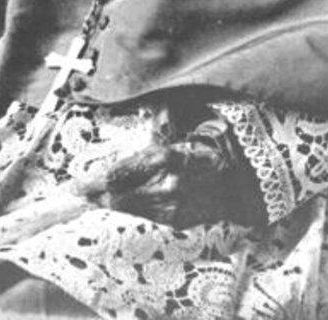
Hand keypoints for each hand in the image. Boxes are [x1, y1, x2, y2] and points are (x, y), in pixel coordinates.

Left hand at [76, 115, 265, 228]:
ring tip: (89, 194)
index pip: (128, 173)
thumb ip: (162, 115)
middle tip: (74, 191)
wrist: (253, 174)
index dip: (99, 179)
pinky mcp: (182, 220)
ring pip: (133, 207)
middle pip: (125, 196)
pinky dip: (129, 205)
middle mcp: (175, 189)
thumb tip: (134, 107)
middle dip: (98, 193)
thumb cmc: (221, 137)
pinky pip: (147, 213)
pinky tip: (116, 199)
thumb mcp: (192, 115)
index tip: (76, 184)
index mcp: (176, 160)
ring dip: (111, 200)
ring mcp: (179, 209)